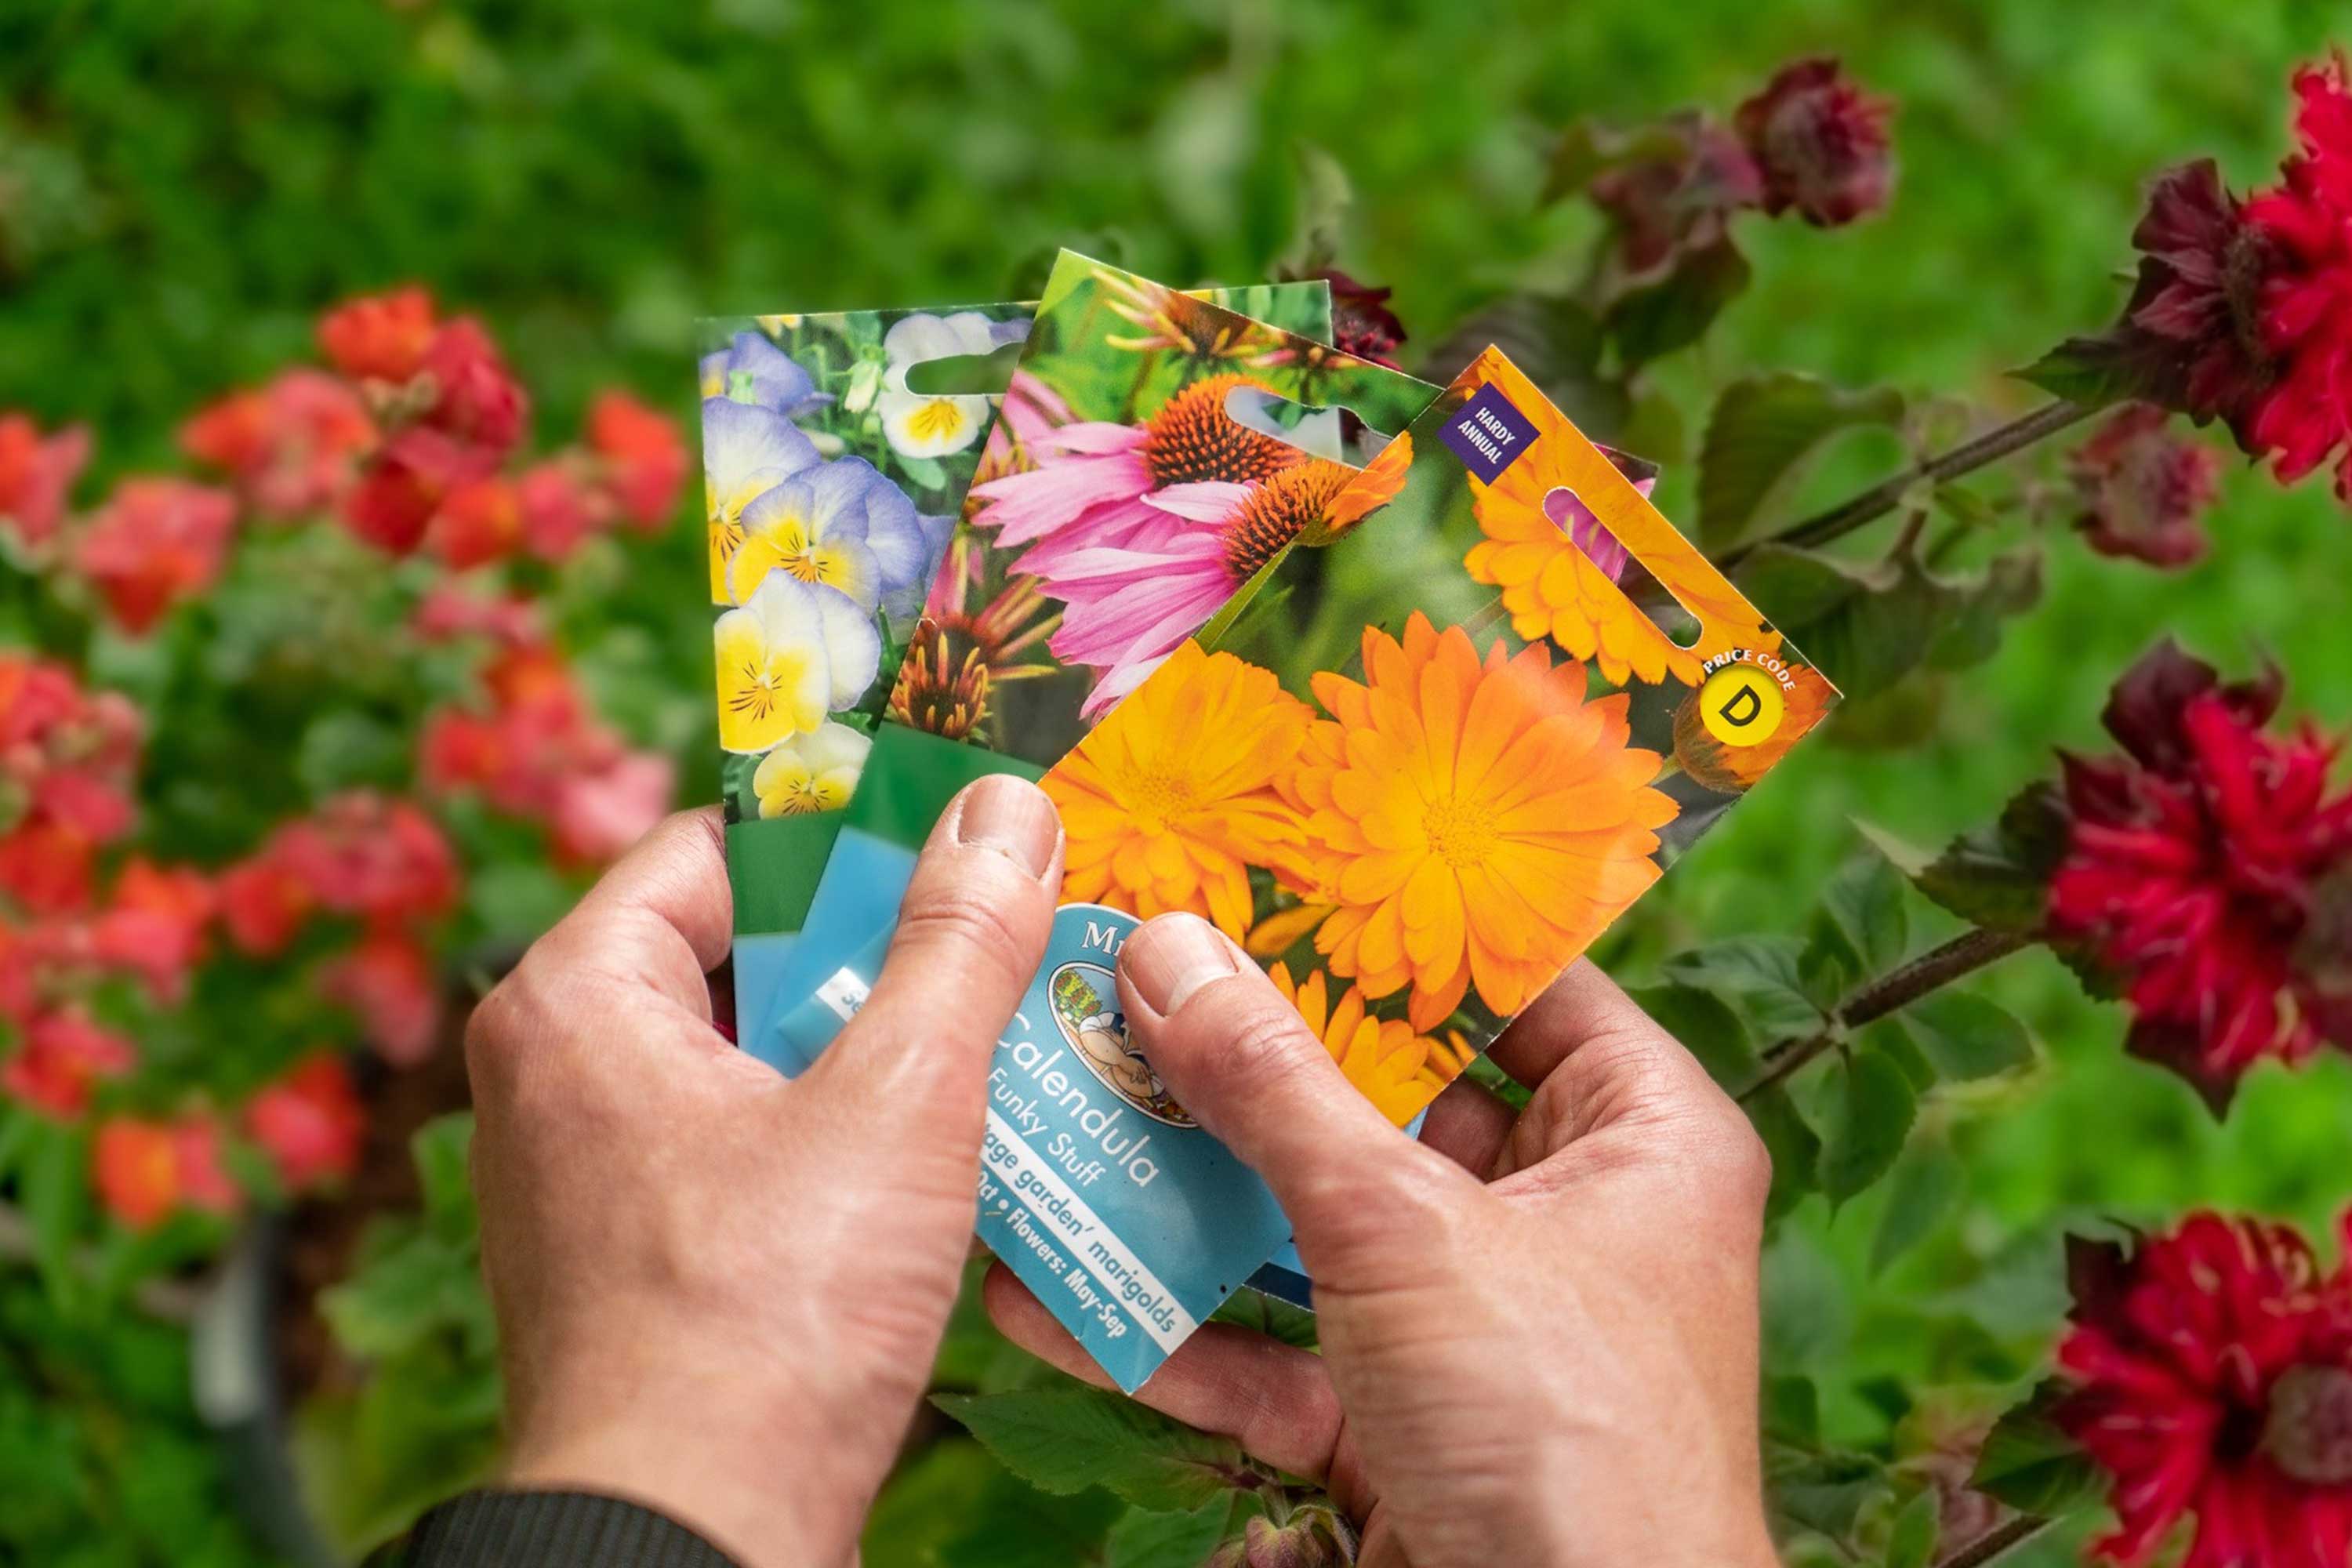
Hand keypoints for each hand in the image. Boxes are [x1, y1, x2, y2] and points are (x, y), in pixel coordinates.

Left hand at [465, 779, 1064, 1567]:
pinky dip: (841, 1132)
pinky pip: (748, 1144)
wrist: (688, 1546)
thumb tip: (1007, 811)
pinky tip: (947, 1149)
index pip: (720, 847)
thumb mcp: (895, 1100)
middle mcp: (555, 1074)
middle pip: (743, 952)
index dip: (849, 833)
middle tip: (1008, 933)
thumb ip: (958, 945)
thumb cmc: (765, 1319)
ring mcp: (591, 1173)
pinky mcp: (636, 1257)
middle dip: (881, 948)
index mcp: (573, 1000)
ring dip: (876, 1045)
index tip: (963, 830)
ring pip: (757, 1055)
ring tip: (1002, 1034)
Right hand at [985, 912, 1777, 1567]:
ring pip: (1312, 1228)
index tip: (1266, 864)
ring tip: (1061, 1111)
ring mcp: (1478, 1330)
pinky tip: (1050, 1290)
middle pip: (1387, 1103)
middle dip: (1248, 1059)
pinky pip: (1279, 1352)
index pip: (1516, 983)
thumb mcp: (1404, 1228)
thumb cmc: (1564, 1432)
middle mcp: (1568, 1219)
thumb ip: (1278, 1091)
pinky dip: (1175, 1331)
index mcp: (1638, 1136)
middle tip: (1128, 975)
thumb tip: (1171, 953)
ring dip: (1186, 1193)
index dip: (1394, 923)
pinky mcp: (1399, 1427)